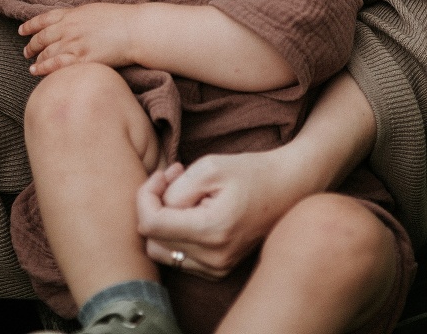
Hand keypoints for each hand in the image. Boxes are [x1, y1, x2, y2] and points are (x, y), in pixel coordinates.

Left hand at [19, 3, 135, 74]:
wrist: (134, 30)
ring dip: (37, 60)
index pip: (43, 19)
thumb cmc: (118, 19)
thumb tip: (65, 23)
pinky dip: (45, 69)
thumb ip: (75, 17)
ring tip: (33, 66)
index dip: (30, 25)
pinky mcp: (83, 60)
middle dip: (32, 46)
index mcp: (71, 15)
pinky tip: (37, 72)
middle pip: (42, 38)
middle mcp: (69, 29)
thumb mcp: (92, 11)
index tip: (22, 31)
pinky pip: (58, 66)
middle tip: (26, 52)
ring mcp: (74, 44)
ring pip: (47, 53)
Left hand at [136, 149, 298, 278]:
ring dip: (164, 219)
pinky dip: (178, 231)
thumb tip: (156, 208)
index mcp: (211, 231)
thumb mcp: (209, 167)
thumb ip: (175, 190)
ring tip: (184, 190)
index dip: (146, 194)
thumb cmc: (251, 172)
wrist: (289, 188)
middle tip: (174, 178)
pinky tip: (194, 206)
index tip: (163, 174)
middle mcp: (213, 258)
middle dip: (154, 205)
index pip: (150, 224)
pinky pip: (180, 255)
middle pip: (152, 240)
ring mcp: (217, 268)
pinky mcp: (218, 269)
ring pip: (162, 250)